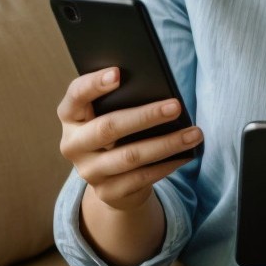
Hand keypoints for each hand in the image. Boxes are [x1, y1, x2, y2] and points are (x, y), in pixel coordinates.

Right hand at [56, 67, 201, 211]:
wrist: (111, 178)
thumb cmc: (116, 132)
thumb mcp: (110, 113)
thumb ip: (122, 99)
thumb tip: (158, 90)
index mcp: (70, 116)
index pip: (76, 95)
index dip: (94, 84)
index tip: (118, 73)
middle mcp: (73, 144)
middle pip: (108, 127)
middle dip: (145, 116)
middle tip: (176, 106)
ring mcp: (88, 171)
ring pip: (130, 156)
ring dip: (166, 144)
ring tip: (194, 133)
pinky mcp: (106, 192)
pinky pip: (141, 178)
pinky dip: (166, 165)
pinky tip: (185, 154)